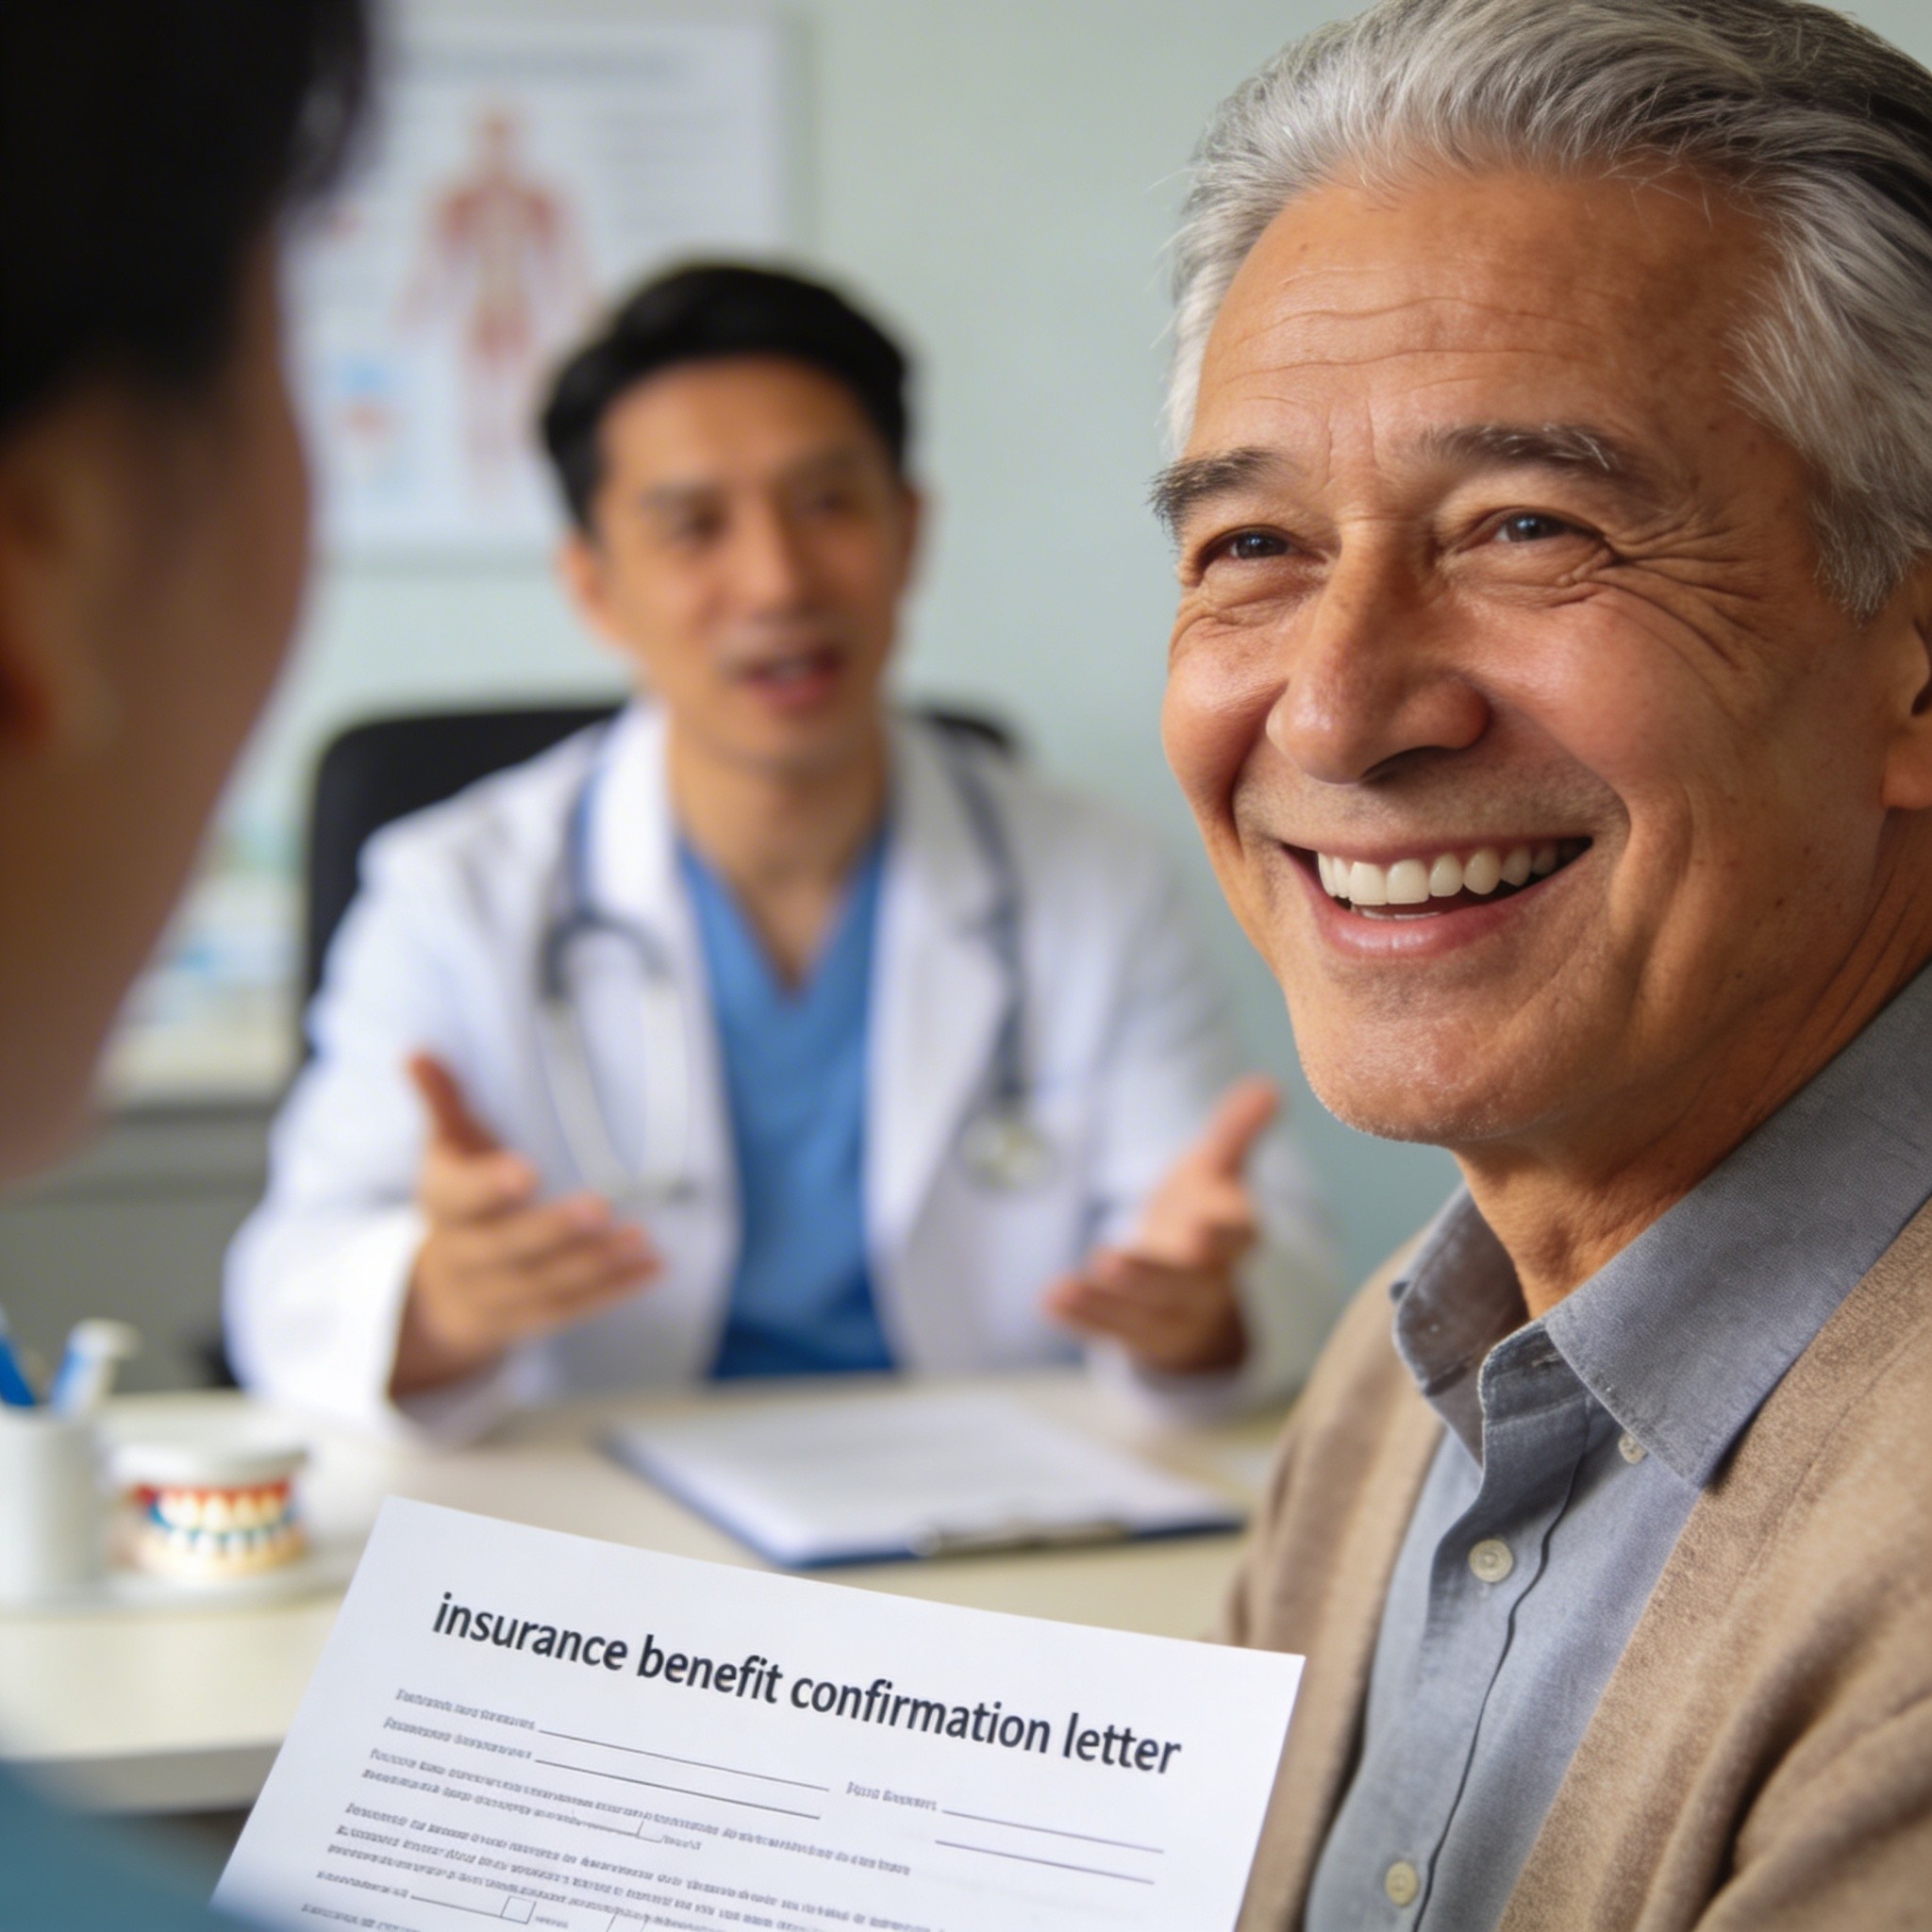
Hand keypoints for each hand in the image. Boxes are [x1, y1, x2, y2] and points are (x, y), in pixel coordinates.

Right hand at [390, 1053, 658, 1397]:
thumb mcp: (446, 1146)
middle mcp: (464, 1257)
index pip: (458, 1200)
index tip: (528, 1171)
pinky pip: (573, 1309)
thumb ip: (441, 1100)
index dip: (489, 1188)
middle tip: (600, 1206)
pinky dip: (615, 1289)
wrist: (440, 1289)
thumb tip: (416, 1052)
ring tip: (640, 1238)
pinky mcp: (532, 1318)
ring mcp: (497, 1295)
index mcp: (443, 1206)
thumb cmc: (458, 1195)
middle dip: (551, 1232)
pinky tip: (655, 1265)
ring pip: (542, 1287)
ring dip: (594, 1264)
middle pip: (504, 1251)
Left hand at [1043, 1076, 1277, 1375]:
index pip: (1237, 1239)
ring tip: (1062, 1288)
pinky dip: (1082, 1317)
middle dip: (1149, 1274)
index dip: (1222, 1235)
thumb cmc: (1204, 1214)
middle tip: (1111, 1262)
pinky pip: (1109, 1328)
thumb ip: (1237, 1131)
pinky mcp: (1135, 1331)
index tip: (1202, 1230)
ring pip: (1142, 1314)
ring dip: (1104, 1302)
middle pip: (1183, 1283)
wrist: (1201, 1290)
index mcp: (1235, 1237)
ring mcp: (1171, 1312)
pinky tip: (1050, 1300)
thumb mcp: (1219, 1171)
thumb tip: (1268, 1085)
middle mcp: (1207, 1281)